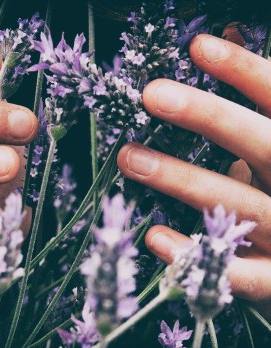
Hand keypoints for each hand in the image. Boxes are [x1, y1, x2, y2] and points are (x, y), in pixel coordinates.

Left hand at [118, 34, 270, 318]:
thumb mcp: (270, 142)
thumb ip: (253, 105)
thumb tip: (227, 37)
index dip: (244, 71)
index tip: (197, 47)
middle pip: (260, 144)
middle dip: (208, 116)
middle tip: (150, 95)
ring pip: (237, 203)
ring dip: (181, 179)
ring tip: (128, 157)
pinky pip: (238, 272)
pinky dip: (195, 255)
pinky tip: (155, 236)